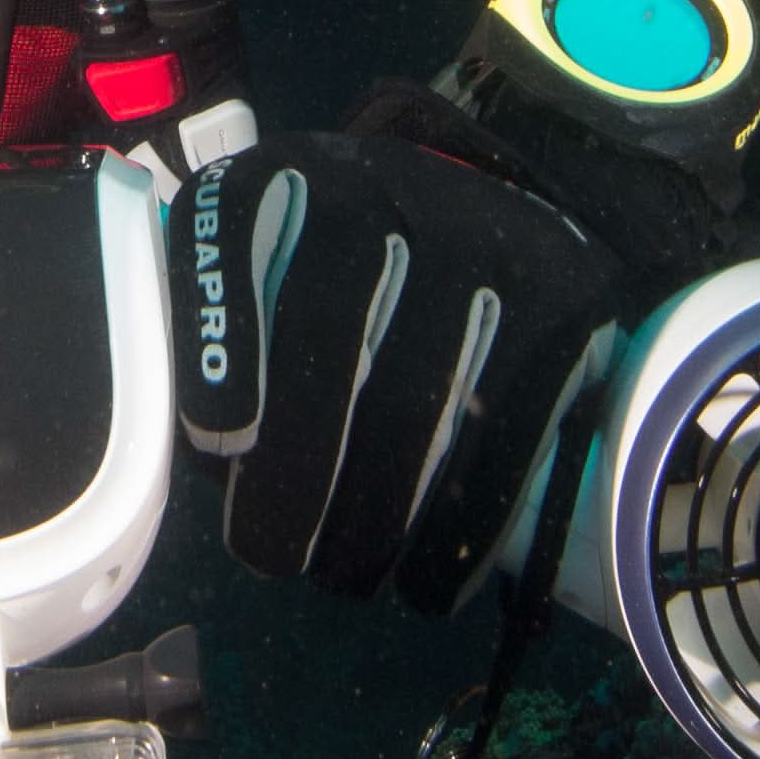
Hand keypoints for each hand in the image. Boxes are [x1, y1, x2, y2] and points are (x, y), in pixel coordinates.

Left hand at [173, 130, 626, 610]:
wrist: (495, 217)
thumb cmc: (340, 273)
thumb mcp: (263, 268)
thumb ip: (211, 338)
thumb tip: (193, 460)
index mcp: (284, 178)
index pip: (233, 235)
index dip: (222, 338)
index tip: (220, 441)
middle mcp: (384, 190)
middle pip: (329, 340)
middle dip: (295, 473)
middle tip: (273, 556)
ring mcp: (484, 239)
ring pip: (419, 401)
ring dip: (373, 517)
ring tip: (345, 572)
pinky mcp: (566, 297)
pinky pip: (514, 428)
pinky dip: (465, 525)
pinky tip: (426, 580)